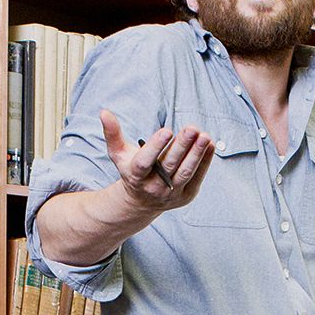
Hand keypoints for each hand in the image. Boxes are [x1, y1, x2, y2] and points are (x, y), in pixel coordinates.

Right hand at [99, 109, 214, 211]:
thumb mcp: (118, 154)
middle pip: (170, 166)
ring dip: (197, 154)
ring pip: (186, 172)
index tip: (167, 130)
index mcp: (136, 175)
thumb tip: (104, 112)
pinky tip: (209, 145)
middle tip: (192, 128)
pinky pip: (197, 177)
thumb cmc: (131, 170)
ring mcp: (171, 194)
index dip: (156, 147)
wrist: (141, 202)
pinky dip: (204, 161)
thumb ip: (112, 133)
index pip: (146, 162)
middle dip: (182, 146)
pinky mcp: (186, 196)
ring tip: (204, 136)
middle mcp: (153, 187)